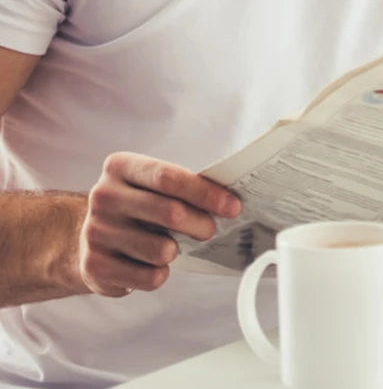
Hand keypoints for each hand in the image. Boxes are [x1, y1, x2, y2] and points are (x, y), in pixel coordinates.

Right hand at [78, 152, 240, 296]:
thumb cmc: (135, 205)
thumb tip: (229, 200)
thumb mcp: (150, 184)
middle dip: (201, 224)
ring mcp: (95, 232)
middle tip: (210, 230)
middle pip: (169, 213)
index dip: (205, 193)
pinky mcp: (94, 267)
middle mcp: (103, 197)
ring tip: (170, 246)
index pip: (169, 178)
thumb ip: (182, 186)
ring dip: (176, 251)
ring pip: (161, 250)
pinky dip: (160, 273)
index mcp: (120, 167)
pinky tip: (151, 264)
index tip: (233, 206)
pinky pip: (149, 277)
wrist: (87, 235)